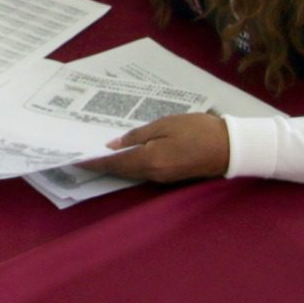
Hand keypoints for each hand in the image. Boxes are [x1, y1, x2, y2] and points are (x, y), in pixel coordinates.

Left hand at [74, 113, 230, 182]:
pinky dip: (128, 164)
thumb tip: (113, 145)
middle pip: (120, 170)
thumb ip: (138, 136)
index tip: (74, 157)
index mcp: (150, 160)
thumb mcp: (165, 125)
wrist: (229, 146)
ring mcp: (161, 177)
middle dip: (100, 163)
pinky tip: (122, 152)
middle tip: (79, 151)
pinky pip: (142, 171)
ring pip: (130, 172)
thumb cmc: (198, 130)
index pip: (114, 163)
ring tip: (95, 149)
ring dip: (113, 164)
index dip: (93, 161)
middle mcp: (152, 174)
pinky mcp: (169, 175)